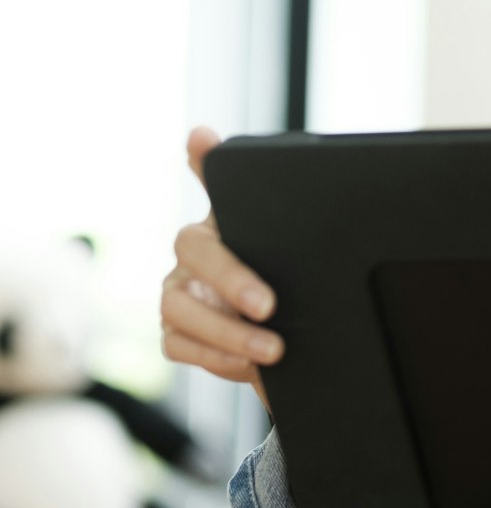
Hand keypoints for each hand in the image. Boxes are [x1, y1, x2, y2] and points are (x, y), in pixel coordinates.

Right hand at [160, 126, 279, 410]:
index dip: (203, 161)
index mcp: (220, 227)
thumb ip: (284, 206)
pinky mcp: (177, 335)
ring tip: (273, 350)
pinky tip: (251, 365)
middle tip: (270, 306)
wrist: (293, 337)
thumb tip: (231, 141)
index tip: (205, 141)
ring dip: (226, 335)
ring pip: (179, 311)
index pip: (211, 186)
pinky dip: (216, 358)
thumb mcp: (297, 245)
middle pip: (192, 255)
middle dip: (231, 281)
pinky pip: (180, 347)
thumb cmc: (290, 280)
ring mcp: (178, 296)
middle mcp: (191, 258)